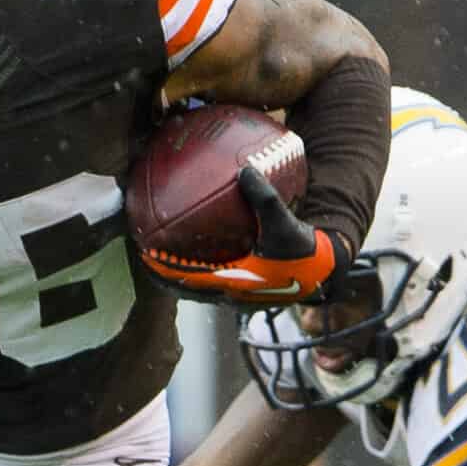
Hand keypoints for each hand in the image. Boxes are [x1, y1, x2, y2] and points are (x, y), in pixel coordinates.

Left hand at [140, 166, 340, 301]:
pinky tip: (202, 248)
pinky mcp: (247, 289)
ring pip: (198, 287)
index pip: (185, 281)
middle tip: (143, 254)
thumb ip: (264, 198)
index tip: (141, 255)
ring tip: (162, 255)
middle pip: (185, 288)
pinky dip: (202, 268)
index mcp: (232, 284)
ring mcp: (237, 294)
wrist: (325, 272)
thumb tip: (246, 170)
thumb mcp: (284, 225)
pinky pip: (216, 279)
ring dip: (179, 274)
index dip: (160, 271)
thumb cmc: (303, 252)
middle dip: (162, 274)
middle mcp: (229, 294)